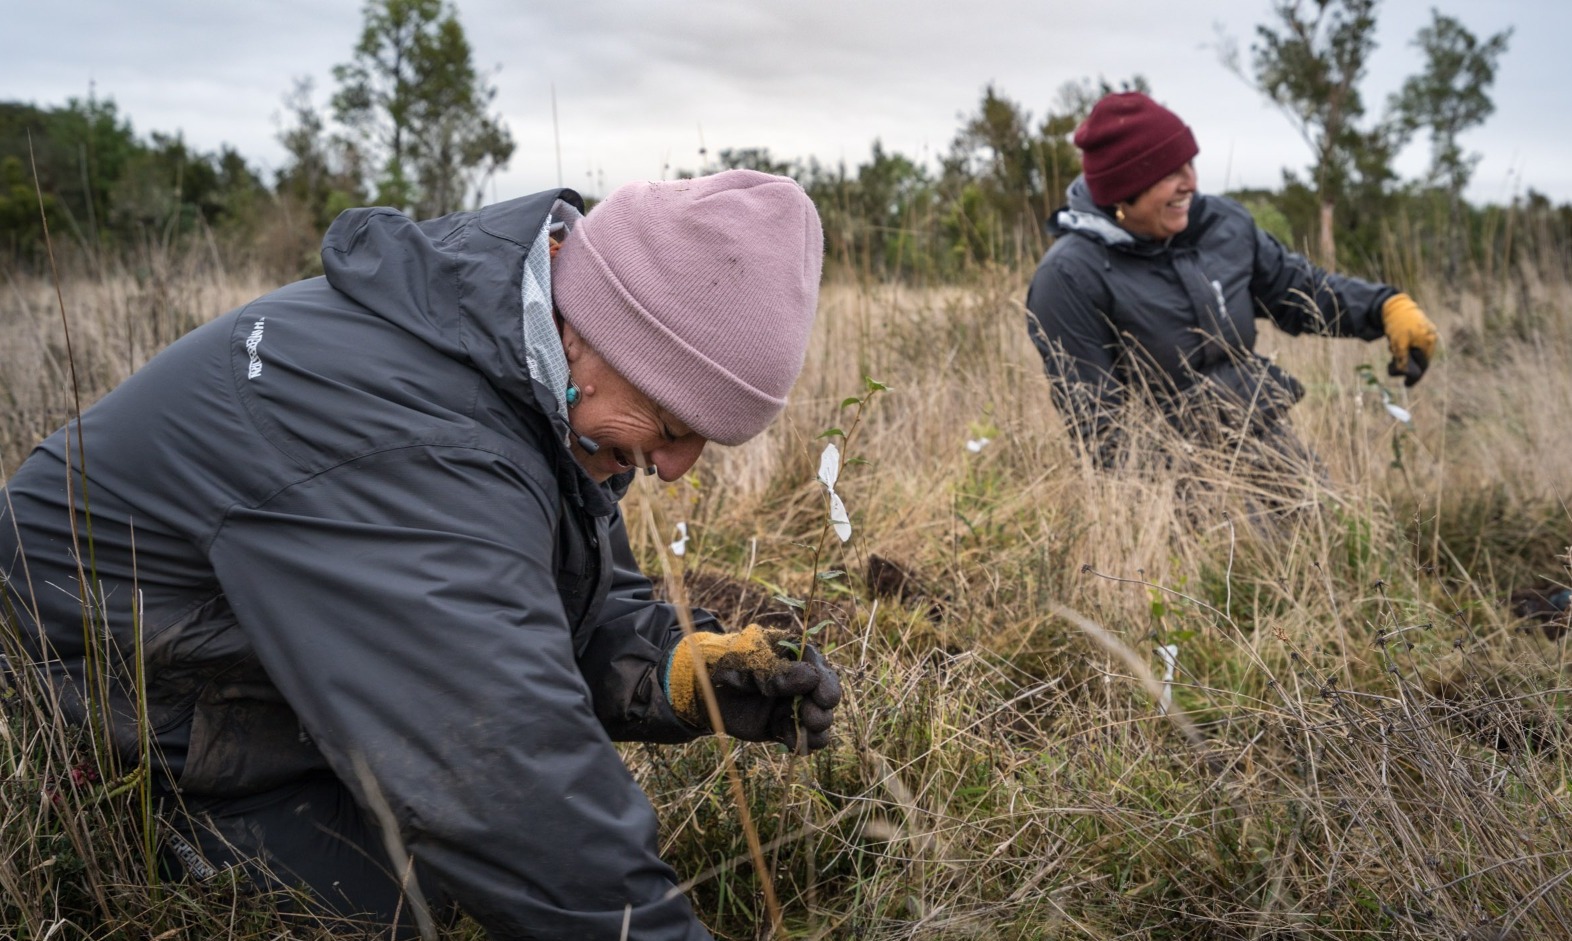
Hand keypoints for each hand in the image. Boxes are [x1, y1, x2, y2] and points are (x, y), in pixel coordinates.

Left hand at [664, 624, 841, 750]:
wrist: (701, 688)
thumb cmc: (726, 663)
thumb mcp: (749, 661)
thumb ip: (777, 672)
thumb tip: (812, 678)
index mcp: (796, 655)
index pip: (821, 668)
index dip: (826, 684)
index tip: (821, 697)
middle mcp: (800, 680)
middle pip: (826, 696)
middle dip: (823, 709)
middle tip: (810, 716)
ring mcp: (792, 704)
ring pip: (819, 719)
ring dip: (817, 728)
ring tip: (805, 732)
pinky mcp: (782, 725)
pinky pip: (802, 737)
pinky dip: (801, 742)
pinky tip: (792, 744)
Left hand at [1382, 293, 1437, 386]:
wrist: (1393, 305)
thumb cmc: (1397, 325)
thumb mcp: (1399, 345)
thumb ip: (1403, 360)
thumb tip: (1405, 374)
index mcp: (1428, 342)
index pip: (1424, 365)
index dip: (1415, 376)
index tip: (1407, 384)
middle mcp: (1430, 338)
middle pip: (1419, 359)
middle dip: (1405, 365)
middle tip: (1391, 366)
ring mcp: (1426, 333)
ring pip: (1414, 352)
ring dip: (1402, 356)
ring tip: (1391, 349)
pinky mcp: (1419, 330)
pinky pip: (1413, 344)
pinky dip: (1403, 348)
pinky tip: (1393, 344)